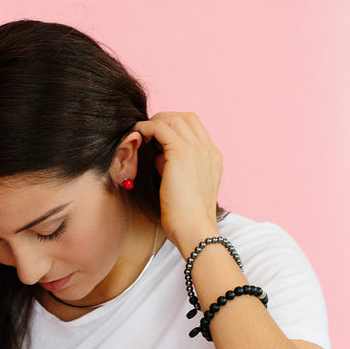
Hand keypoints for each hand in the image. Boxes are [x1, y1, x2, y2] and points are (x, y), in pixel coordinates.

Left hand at [135, 112, 222, 255]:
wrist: (195, 231)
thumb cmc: (187, 218)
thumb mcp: (186, 188)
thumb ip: (177, 169)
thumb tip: (159, 158)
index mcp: (213, 158)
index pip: (195, 128)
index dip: (174, 126)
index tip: (157, 135)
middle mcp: (208, 150)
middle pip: (185, 117)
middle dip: (164, 119)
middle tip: (146, 130)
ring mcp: (197, 150)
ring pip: (173, 119)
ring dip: (153, 122)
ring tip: (139, 133)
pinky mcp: (181, 154)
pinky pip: (160, 128)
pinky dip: (146, 127)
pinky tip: (136, 135)